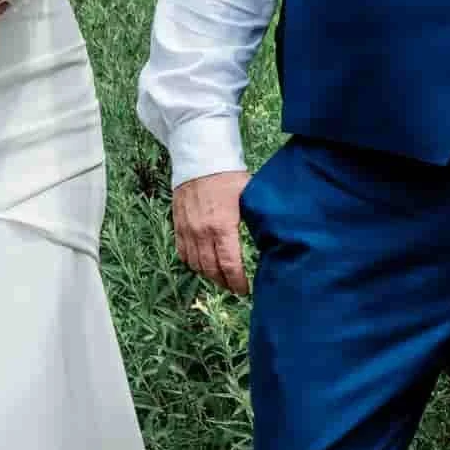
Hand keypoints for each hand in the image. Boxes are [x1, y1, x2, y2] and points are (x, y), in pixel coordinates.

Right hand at [171, 169, 251, 295]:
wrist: (200, 159)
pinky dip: (193, 263)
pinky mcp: (178, 226)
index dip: (238, 282)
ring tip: (221, 278)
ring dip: (209, 275)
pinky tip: (203, 265)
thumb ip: (256, 221)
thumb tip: (272, 241)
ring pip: (196, 265)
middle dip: (225, 282)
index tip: (246, 290)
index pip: (230, 266)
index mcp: (222, 227)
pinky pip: (183, 254)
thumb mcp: (249, 198)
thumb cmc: (228, 177)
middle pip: (212, 270)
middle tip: (235, 287)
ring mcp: (187, 230)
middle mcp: (202, 232)